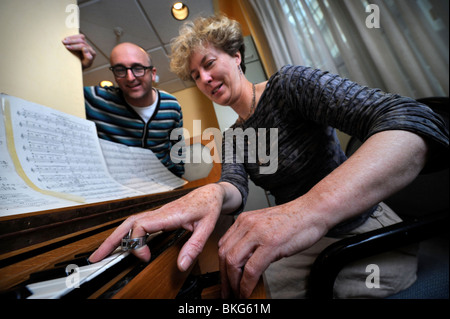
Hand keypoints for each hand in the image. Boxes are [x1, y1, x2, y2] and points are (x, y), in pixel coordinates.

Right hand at [62, 34, 95, 68]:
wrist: (80, 67)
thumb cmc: (81, 67)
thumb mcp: (84, 65)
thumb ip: (88, 59)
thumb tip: (85, 49)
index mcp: (92, 54)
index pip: (83, 47)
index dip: (75, 47)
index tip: (67, 47)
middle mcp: (90, 49)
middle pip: (82, 42)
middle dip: (72, 42)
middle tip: (64, 42)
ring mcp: (87, 45)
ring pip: (81, 38)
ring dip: (72, 38)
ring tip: (64, 40)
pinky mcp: (84, 42)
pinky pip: (79, 36)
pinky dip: (73, 37)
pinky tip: (66, 38)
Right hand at [89, 184, 224, 271]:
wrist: (211, 193)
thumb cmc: (209, 205)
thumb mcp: (207, 227)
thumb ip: (194, 246)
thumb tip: (181, 265)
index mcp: (170, 214)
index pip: (141, 225)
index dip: (137, 242)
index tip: (144, 257)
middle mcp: (160, 212)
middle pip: (128, 223)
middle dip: (111, 239)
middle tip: (97, 256)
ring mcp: (158, 213)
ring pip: (130, 222)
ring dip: (115, 236)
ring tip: (103, 251)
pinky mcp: (159, 215)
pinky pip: (137, 223)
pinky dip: (125, 233)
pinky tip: (122, 242)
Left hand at [218, 201, 324, 297]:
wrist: (314, 210)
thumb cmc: (294, 220)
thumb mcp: (265, 225)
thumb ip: (251, 238)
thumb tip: (244, 260)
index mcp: (244, 220)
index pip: (223, 245)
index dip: (221, 266)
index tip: (225, 279)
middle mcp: (247, 224)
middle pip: (224, 254)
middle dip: (224, 277)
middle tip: (227, 291)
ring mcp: (258, 233)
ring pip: (233, 262)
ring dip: (233, 283)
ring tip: (237, 294)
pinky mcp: (271, 244)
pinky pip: (251, 269)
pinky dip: (246, 284)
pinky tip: (247, 291)